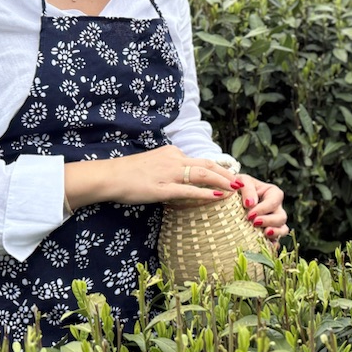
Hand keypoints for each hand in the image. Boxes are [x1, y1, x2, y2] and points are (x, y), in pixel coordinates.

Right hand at [65, 145, 241, 209]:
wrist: (108, 176)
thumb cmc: (128, 173)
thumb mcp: (153, 164)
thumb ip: (169, 168)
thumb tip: (183, 178)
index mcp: (172, 153)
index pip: (200, 160)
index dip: (218, 169)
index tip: (231, 176)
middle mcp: (173, 159)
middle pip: (207, 164)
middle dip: (227, 174)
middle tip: (242, 182)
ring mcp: (168, 173)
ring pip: (202, 174)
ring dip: (222, 181)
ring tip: (237, 189)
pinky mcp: (161, 188)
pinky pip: (188, 191)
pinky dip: (205, 194)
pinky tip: (218, 198)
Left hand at [238, 174, 288, 245]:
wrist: (230, 197)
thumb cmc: (237, 186)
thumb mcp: (242, 181)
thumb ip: (247, 188)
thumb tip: (251, 203)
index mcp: (273, 193)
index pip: (274, 201)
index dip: (264, 208)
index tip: (250, 214)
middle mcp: (276, 208)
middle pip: (281, 217)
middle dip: (270, 221)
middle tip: (254, 223)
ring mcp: (273, 222)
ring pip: (283, 229)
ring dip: (276, 233)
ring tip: (265, 234)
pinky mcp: (268, 234)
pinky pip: (275, 241)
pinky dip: (272, 245)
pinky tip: (265, 247)